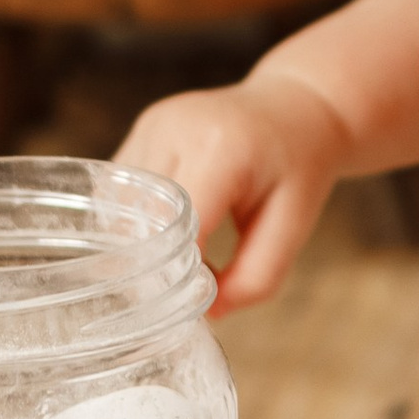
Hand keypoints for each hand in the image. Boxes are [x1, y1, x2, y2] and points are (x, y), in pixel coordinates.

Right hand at [117, 70, 343, 313]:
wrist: (297, 105)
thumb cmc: (299, 165)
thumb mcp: (295, 225)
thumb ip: (257, 276)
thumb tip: (207, 312)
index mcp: (221, 148)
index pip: (175, 224)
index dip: (175, 270)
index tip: (186, 302)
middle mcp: (177, 127)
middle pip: (137, 217)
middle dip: (153, 261)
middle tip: (178, 290)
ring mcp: (154, 123)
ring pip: (119, 205)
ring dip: (139, 240)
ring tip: (176, 256)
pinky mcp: (144, 127)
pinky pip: (119, 187)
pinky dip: (134, 216)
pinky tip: (165, 227)